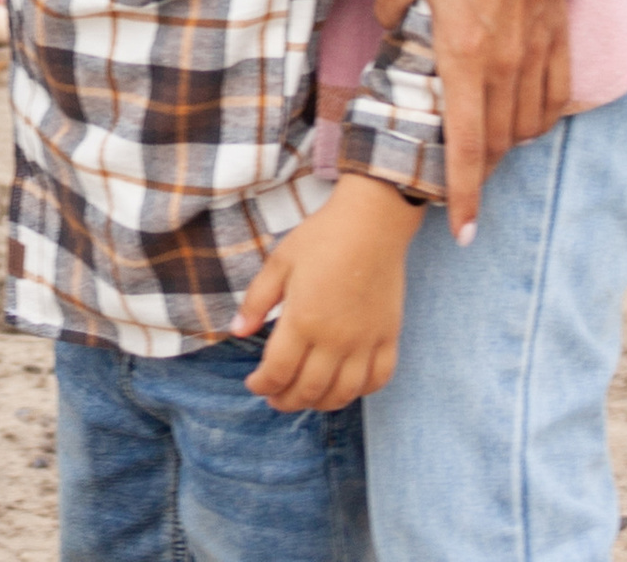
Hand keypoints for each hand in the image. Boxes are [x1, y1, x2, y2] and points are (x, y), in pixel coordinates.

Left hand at [233, 178, 419, 409]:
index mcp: (303, 320)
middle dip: (286, 400)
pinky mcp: (389, 338)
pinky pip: (378, 380)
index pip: (278, 372)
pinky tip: (346, 385)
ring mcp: (365, 342)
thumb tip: (237, 332)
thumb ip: (257, 300)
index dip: (262, 385)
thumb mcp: (280, 262)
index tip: (253, 384)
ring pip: (343, 394)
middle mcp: (335, 340)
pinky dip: (360, 392)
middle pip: (309, 391)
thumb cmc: (321, 237)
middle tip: (275, 397)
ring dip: (320, 404)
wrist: (372, 222)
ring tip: (305, 397)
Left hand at [374, 0, 572, 241]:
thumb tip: (391, 34)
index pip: (465, 144)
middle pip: (497, 145)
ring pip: (527, 128)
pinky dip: (538, 118)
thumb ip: (388, 9)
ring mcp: (538, 53)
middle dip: (479, 176)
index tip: (463, 233)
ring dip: (506, 147)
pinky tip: (522, 119)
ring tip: (485, 149)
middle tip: (462, 191)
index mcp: (463, 54)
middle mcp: (506, 65)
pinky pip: (555, 99)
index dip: (463, 195)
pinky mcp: (559, 37)